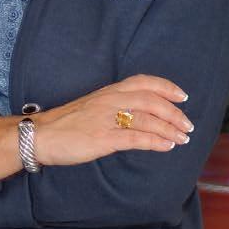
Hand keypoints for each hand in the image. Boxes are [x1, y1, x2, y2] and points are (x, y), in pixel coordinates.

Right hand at [32, 74, 192, 166]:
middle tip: (188, 125)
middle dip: (174, 113)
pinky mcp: (103, 138)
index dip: (166, 87)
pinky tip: (167, 146)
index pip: (144, 82)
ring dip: (170, 129)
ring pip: (147, 119)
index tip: (182, 96)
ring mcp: (107, 119)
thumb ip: (114, 107)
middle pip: (152, 100)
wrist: (41, 135)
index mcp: (108, 92)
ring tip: (183, 138)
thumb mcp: (92, 107)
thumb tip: (138, 115)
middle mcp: (110, 101)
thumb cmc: (65, 124)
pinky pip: (136, 137)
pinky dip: (156, 141)